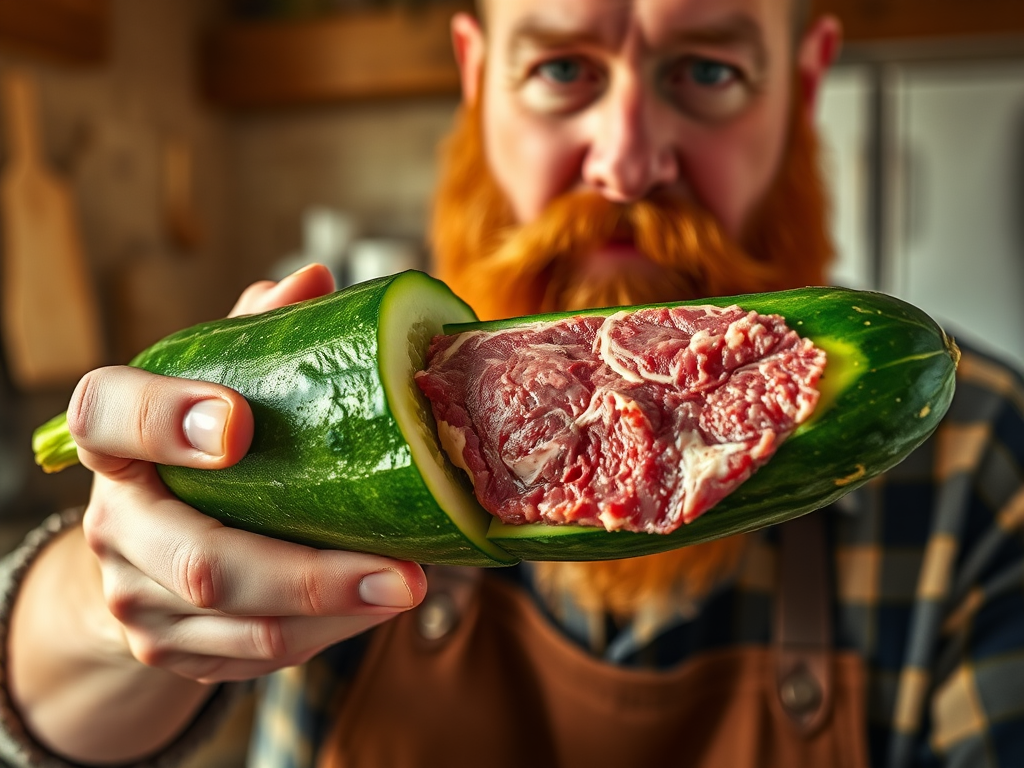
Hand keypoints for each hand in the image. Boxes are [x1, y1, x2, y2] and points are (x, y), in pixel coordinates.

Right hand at [71, 264, 427, 683]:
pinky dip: (330, 633)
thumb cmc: (194, 456)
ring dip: (340, 613)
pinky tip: (377, 605)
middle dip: (311, 573)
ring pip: (248, 626)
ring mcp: (141, 602)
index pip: (108, 416)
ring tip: (411, 586)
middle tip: (400, 571)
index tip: (239, 422)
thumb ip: (254, 339)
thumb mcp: (211, 391)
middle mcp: (115, 528)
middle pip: (204, 563)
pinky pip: (261, 656)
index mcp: (115, 444)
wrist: (142, 554)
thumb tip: (315, 280)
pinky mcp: (175, 653)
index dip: (165, 418)